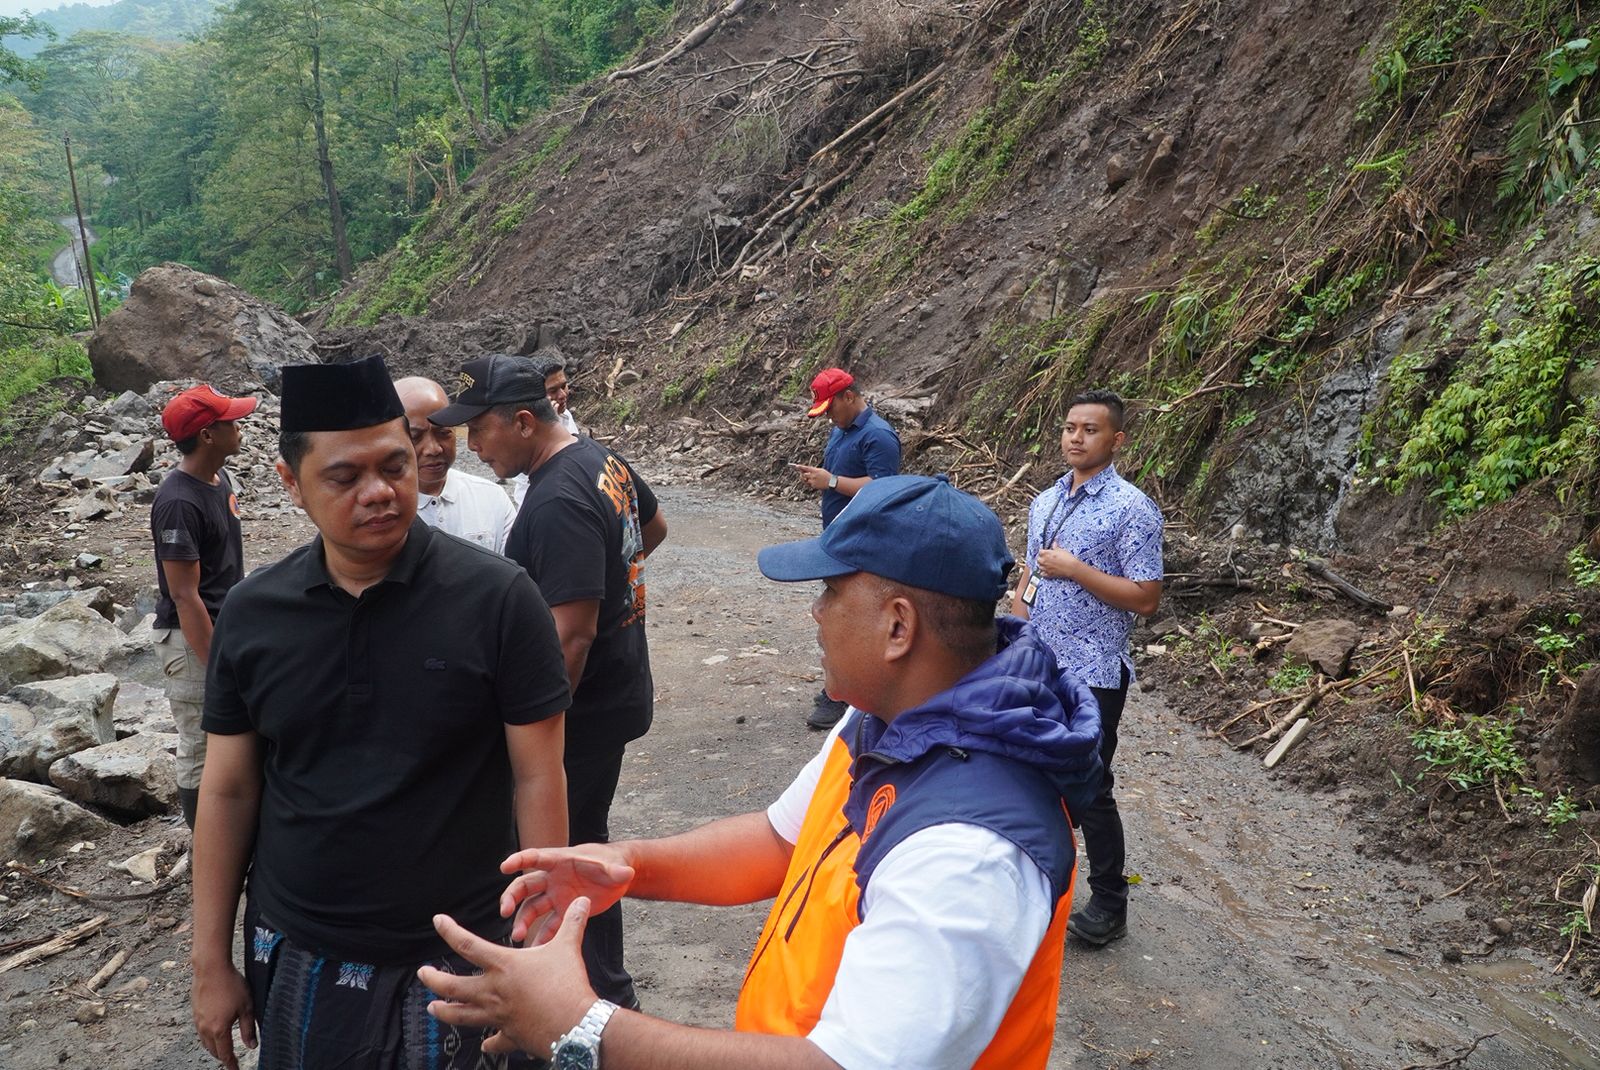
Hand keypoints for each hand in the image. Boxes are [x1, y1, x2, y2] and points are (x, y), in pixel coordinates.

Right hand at [192, 961, 255, 1069]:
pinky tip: (214, 1031)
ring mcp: (198, 1020)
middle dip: (222, 1056)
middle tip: (231, 1060)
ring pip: (205, 1042)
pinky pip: (201, 1031)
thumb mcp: (246, 1007)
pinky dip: (208, 1036)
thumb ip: (249, 1028)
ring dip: (214, 1047)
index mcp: (219, 1029)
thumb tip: (252, 1046)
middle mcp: (205, 1028)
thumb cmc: (231, 984)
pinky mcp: (195, 1012)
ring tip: (223, 1048)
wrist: (211, 968)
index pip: (226, 1053)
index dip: (231, 1064)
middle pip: (213, 1050)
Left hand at [420, 902, 598, 1056]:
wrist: (574, 1025)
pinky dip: (489, 1042)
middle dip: (433, 980)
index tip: (437, 921)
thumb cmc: (568, 984)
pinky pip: (494, 1040)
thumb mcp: (568, 947)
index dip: (449, 930)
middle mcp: (493, 991)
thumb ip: (572, 922)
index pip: (467, 944)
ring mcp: (498, 1015)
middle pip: (452, 986)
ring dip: (444, 1012)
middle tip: (422, 974)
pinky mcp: (509, 1035)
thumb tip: (583, 901)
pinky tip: (485, 1044)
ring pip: (461, 1016)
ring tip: (433, 1008)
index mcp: (503, 966)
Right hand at [498, 846, 634, 945]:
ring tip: (518, 937)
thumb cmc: (613, 864)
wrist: (618, 877)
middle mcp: (553, 879)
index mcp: (561, 861)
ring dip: (523, 921)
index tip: (504, 866)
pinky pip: (549, 926)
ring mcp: (556, 896)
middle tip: (505, 912)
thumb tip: (627, 873)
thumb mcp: (616, 867)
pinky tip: (534, 952)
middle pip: (526, 886)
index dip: (520, 859)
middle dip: (512, 897)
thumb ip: (617, 871)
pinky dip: (541, 938)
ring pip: (532, 908)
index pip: (536, 857)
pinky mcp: (564, 912)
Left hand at [792, 464, 830, 490]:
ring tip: (809, 478)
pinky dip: (810, 483)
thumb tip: (807, 470)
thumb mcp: (820, 470)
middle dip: (802, 474)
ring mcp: (813, 481)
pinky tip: (814, 482)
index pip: (806, 468)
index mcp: (815, 471)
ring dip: (806, 479)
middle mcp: (813, 476)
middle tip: (801, 473)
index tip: (796, 466)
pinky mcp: (814, 486)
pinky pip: (809, 484)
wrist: (831, 482)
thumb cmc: (826, 475)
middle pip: (804, 475)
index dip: (801, 467)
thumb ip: (814, 470)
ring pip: (806, 480)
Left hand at [1035, 547, 1081, 581]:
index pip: (1040, 551)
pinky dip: (1043, 572)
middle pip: (1038, 559)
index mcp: (1046, 554)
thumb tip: (1054, 544)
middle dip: (1041, 558)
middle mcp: (1044, 561)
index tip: (1046, 552)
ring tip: (1047, 564)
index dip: (1043, 551)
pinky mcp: (1048, 574)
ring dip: (1042, 565)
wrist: (1071, 568)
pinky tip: (1047, 570)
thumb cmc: (1067, 558)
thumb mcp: (1061, 550)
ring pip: (1039, 566)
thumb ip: (1055, 547)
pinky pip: (1042, 573)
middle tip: (1047, 557)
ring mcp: (1045, 568)